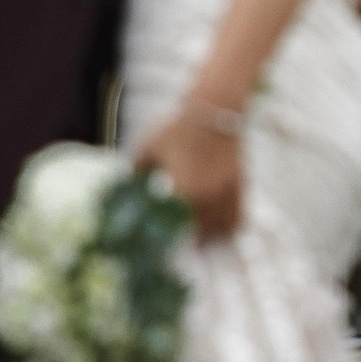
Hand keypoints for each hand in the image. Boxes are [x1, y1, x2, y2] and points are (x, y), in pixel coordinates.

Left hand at [136, 107, 243, 240]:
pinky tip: (223, 232)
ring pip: (223, 228)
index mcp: (184, 191)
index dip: (171, 244)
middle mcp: (208, 196)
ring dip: (213, 239)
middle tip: (182, 252)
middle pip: (201, 234)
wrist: (214, 109)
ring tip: (202, 246)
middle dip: (191, 245)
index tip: (164, 252)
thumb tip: (121, 183)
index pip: (178, 229)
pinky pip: (238, 214)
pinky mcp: (239, 183)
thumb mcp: (149, 146)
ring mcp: (226, 191)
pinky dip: (231, 226)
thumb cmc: (178, 127)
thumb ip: (135, 169)